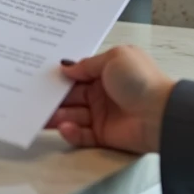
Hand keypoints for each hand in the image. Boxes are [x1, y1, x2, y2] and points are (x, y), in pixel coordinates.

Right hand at [46, 45, 175, 153]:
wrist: (160, 114)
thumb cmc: (140, 80)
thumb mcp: (113, 58)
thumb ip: (87, 64)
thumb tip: (66, 68)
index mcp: (107, 72)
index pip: (78, 74)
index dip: (61, 76)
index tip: (40, 76)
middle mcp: (103, 93)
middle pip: (71, 96)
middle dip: (53, 97)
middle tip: (33, 98)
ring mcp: (103, 115)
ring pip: (73, 115)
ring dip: (57, 116)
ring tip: (42, 116)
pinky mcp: (104, 135)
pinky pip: (82, 135)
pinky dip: (71, 132)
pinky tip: (64, 128)